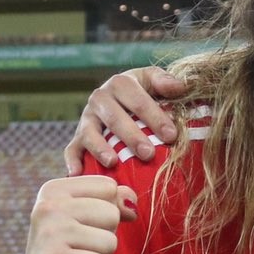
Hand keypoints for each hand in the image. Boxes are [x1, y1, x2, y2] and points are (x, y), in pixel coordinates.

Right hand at [17, 177, 138, 253]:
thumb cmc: (69, 251)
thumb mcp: (87, 218)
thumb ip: (113, 201)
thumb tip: (132, 201)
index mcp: (53, 190)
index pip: (108, 187)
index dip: (106, 211)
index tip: (83, 226)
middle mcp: (47, 207)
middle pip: (111, 214)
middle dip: (104, 236)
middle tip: (79, 248)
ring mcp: (48, 234)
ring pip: (109, 241)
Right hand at [63, 67, 189, 174]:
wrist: (119, 98)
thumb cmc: (143, 92)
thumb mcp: (153, 81)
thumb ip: (166, 82)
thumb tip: (181, 86)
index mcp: (120, 83)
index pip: (138, 99)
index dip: (154, 116)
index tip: (171, 135)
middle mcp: (99, 98)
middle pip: (114, 117)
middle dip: (131, 136)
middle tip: (148, 154)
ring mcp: (86, 118)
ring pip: (90, 133)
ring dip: (100, 148)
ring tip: (113, 162)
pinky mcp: (78, 137)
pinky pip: (71, 149)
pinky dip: (73, 161)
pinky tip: (78, 173)